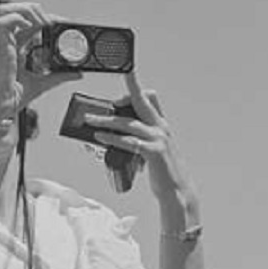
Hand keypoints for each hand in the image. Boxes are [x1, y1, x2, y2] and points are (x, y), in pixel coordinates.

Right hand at [0, 3, 80, 125]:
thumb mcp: (41, 83)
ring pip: (7, 9)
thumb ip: (59, 77)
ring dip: (27, 10)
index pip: (28, 23)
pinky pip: (3, 21)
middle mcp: (6, 41)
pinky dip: (18, 18)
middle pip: (16, 10)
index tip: (62, 24)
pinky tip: (31, 27)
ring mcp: (0, 42)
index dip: (44, 18)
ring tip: (43, 22)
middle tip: (53, 23)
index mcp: (14, 47)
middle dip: (36, 10)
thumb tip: (77, 74)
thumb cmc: (10, 98)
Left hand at [85, 71, 198, 206]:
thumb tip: (114, 137)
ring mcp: (158, 140)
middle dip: (130, 86)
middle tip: (120, 75)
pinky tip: (100, 138)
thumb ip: (138, 141)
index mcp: (160, 126)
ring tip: (90, 120)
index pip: (151, 98)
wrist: (177, 193)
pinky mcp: (153, 153)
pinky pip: (128, 142)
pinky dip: (112, 138)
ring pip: (128, 123)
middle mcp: (161, 128)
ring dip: (106, 120)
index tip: (127, 76)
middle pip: (142, 101)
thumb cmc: (162, 173)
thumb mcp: (152, 152)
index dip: (137, 87)